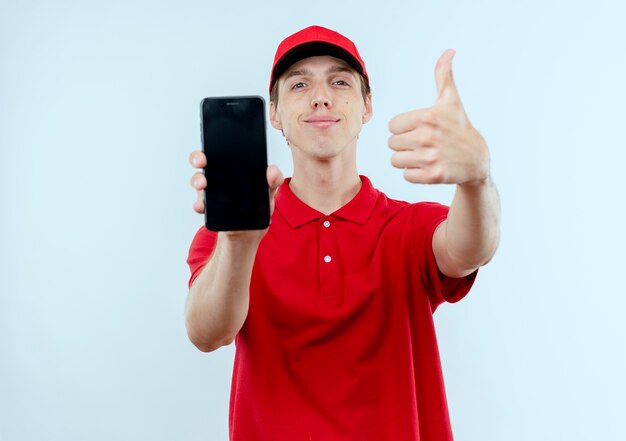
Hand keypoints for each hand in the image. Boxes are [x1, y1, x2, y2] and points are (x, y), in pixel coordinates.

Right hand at [188, 149, 283, 223]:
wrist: (250, 232)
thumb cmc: (257, 208)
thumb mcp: (268, 193)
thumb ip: (273, 181)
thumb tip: (273, 171)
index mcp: (232, 169)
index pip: (220, 151)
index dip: (214, 144)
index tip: (213, 141)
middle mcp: (218, 177)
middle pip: (203, 162)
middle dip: (198, 158)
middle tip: (202, 161)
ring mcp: (211, 192)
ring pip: (198, 180)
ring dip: (198, 180)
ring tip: (203, 184)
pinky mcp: (208, 208)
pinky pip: (200, 203)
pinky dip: (199, 204)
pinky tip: (202, 206)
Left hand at [388, 49, 488, 185]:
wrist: (478, 159)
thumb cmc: (460, 127)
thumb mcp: (451, 100)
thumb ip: (443, 75)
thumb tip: (449, 51)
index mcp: (426, 117)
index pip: (392, 126)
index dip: (403, 128)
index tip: (418, 129)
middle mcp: (427, 137)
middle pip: (392, 144)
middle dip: (404, 145)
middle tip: (422, 144)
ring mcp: (430, 157)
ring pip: (396, 160)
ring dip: (407, 160)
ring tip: (423, 155)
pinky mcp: (432, 176)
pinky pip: (406, 175)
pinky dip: (414, 173)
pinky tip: (428, 166)